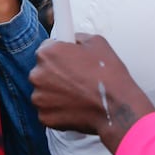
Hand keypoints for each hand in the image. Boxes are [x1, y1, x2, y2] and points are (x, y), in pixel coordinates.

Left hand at [30, 33, 154, 153]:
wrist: (116, 108)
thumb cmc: (108, 76)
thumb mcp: (97, 43)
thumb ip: (78, 38)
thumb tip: (74, 40)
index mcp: (48, 53)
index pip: (46, 49)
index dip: (59, 54)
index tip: (67, 60)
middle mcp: (38, 75)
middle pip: (42, 71)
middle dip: (56, 74)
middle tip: (76, 78)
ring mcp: (39, 98)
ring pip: (44, 91)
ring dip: (56, 92)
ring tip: (78, 93)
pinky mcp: (44, 116)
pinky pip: (48, 109)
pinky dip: (59, 109)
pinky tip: (75, 106)